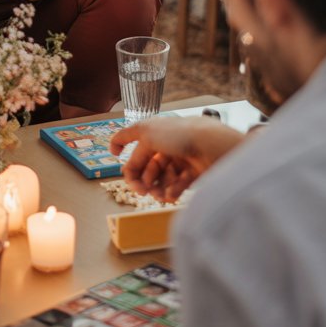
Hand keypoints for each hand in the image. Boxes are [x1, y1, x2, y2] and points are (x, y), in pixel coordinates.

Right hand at [109, 115, 244, 201]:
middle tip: (142, 191)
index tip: (120, 166)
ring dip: (157, 188)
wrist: (211, 145)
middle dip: (142, 180)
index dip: (125, 158)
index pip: (135, 150)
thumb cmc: (178, 135)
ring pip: (161, 179)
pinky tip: (172, 194)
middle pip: (147, 168)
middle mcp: (166, 146)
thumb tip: (114, 144)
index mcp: (154, 134)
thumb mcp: (146, 131)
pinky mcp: (193, 173)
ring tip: (160, 196)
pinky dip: (173, 190)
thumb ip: (127, 137)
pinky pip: (177, 185)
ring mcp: (180, 160)